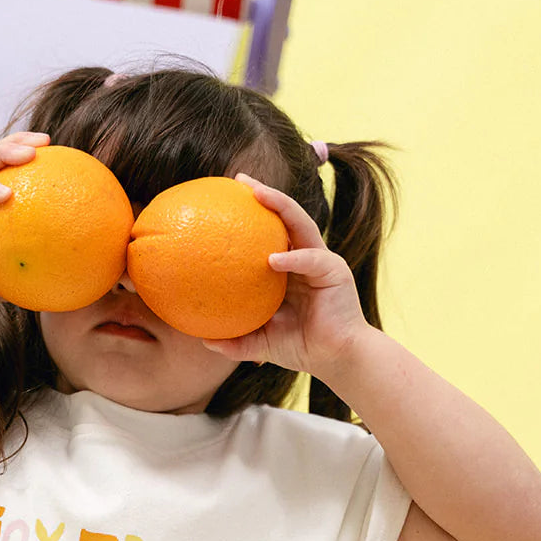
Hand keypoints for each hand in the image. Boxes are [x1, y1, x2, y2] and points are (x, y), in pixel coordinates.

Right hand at [0, 132, 50, 313]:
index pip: (4, 167)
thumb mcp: (11, 270)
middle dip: (19, 142)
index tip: (54, 152)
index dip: (27, 152)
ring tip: (29, 154)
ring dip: (4, 154)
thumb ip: (35, 261)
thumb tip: (72, 266)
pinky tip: (7, 193)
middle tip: (46, 142)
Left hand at [202, 174, 371, 379]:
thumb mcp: (262, 342)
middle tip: (240, 180)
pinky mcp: (334, 272)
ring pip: (301, 224)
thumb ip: (236, 341)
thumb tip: (203, 339)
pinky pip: (311, 259)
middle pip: (286, 217)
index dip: (253, 214)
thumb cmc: (302, 348)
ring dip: (281, 205)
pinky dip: (293, 258)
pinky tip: (273, 260)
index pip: (271, 232)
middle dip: (266, 194)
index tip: (225, 200)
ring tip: (258, 194)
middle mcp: (306, 258)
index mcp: (290, 268)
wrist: (337, 359)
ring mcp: (321, 261)